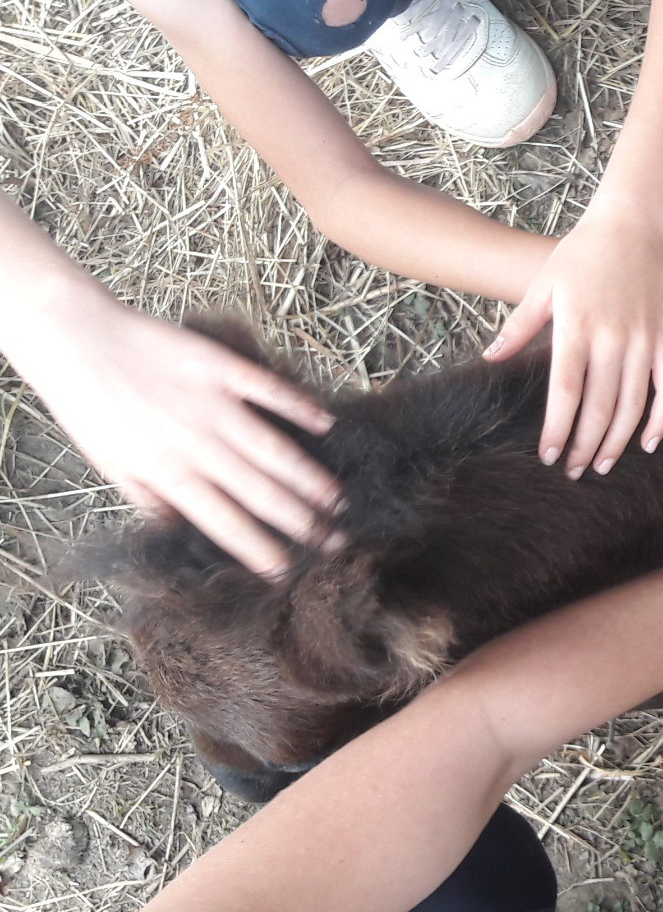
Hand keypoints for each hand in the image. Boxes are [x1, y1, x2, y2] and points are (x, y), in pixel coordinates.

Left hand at [16, 294, 339, 576]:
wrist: (75, 339)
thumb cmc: (90, 405)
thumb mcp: (110, 464)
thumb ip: (150, 499)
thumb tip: (182, 531)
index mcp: (168, 473)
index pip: (224, 523)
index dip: (258, 550)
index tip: (286, 572)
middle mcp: (195, 444)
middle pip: (259, 492)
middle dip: (301, 522)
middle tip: (335, 542)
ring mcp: (211, 404)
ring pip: (272, 449)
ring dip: (308, 477)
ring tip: (338, 500)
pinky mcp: (219, 366)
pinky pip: (267, 389)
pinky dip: (298, 406)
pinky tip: (326, 424)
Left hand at [484, 224, 662, 477]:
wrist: (632, 225)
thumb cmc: (582, 255)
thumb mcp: (544, 286)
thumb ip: (519, 326)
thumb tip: (490, 358)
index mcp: (577, 327)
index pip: (566, 392)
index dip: (559, 429)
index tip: (549, 456)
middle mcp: (613, 338)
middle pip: (599, 407)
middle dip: (586, 446)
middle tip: (574, 473)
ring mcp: (645, 340)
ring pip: (633, 406)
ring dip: (617, 442)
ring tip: (603, 465)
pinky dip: (661, 421)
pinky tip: (647, 443)